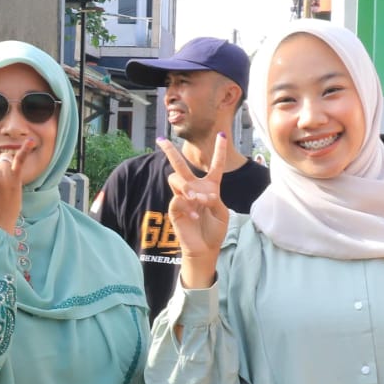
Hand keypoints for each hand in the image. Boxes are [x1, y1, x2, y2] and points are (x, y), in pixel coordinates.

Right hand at [159, 134, 231, 284]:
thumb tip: (199, 194)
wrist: (205, 249)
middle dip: (170, 152)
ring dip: (187, 187)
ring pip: (176, 179)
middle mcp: (194, 190)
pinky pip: (178, 199)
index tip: (221, 135)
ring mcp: (182, 198)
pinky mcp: (175, 209)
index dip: (218, 151)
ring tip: (197, 200)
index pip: (215, 166)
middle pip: (181, 166)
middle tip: (160, 140)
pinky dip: (189, 206)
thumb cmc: (215, 230)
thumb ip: (214, 199)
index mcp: (210, 188)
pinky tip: (196, 217)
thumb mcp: (222, 212)